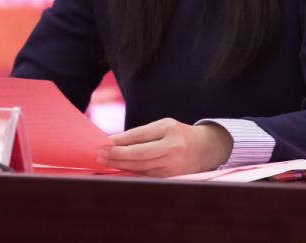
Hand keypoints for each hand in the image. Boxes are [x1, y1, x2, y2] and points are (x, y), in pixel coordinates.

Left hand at [98, 118, 232, 176]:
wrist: (205, 149)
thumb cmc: (178, 134)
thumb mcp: (163, 126)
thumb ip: (141, 134)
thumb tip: (114, 142)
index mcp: (169, 130)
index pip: (139, 136)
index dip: (120, 141)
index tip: (104, 143)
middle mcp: (172, 148)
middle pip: (139, 154)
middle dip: (117, 155)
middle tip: (100, 155)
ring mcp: (173, 165)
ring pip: (141, 167)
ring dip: (121, 165)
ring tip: (105, 162)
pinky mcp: (171, 177)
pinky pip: (147, 175)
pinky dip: (132, 173)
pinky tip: (120, 170)